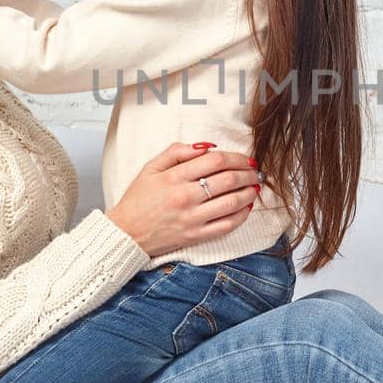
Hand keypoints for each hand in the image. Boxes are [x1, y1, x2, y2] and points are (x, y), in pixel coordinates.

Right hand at [106, 143, 263, 256]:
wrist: (126, 233)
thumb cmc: (138, 199)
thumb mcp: (150, 167)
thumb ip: (177, 152)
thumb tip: (206, 146)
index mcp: (174, 177)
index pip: (215, 161)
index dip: (236, 157)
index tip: (246, 158)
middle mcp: (185, 197)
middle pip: (228, 180)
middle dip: (248, 173)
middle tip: (256, 171)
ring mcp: (192, 218)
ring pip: (231, 202)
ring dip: (249, 192)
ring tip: (255, 186)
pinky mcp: (196, 236)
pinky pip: (226, 225)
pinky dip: (242, 215)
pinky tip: (247, 207)